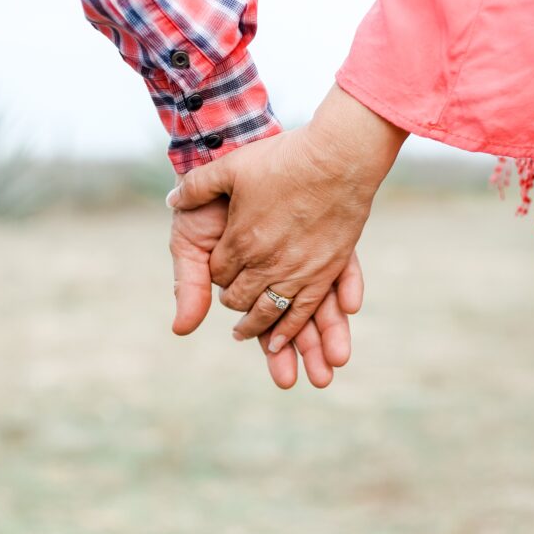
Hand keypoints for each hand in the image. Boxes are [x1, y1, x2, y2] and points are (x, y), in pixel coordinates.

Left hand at [167, 84, 407, 353]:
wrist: (339, 157)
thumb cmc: (284, 158)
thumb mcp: (232, 167)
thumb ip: (197, 186)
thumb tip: (171, 201)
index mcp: (240, 240)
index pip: (217, 274)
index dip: (216, 274)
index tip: (219, 271)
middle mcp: (267, 263)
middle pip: (240, 299)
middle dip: (233, 305)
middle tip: (232, 309)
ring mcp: (298, 271)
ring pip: (269, 313)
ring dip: (256, 329)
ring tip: (248, 337)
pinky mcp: (326, 272)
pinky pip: (303, 312)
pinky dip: (289, 330)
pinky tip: (279, 341)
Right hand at [169, 197, 362, 388]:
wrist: (230, 153)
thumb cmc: (206, 203)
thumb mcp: (190, 242)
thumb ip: (189, 284)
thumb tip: (182, 329)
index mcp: (250, 282)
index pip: (265, 324)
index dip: (274, 351)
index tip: (288, 379)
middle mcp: (281, 273)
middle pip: (298, 320)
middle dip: (308, 351)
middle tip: (320, 381)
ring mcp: (307, 255)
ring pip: (324, 301)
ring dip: (331, 331)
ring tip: (338, 361)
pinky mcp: (328, 233)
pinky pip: (344, 264)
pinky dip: (348, 284)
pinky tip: (351, 305)